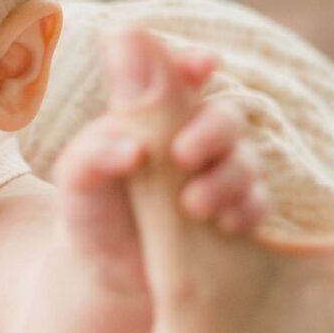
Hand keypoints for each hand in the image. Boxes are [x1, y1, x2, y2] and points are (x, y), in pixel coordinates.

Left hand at [52, 31, 269, 294]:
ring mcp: (219, 174)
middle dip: (212, 131)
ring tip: (193, 204)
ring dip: (227, 178)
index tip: (201, 64)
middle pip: (224, 116)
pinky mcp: (234, 213)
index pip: (181, 75)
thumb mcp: (76, 180)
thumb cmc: (90, 209)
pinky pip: (257, 204)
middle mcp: (193, 136)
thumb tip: (133, 149)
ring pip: (246, 160)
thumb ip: (93, 151)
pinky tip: (224, 223)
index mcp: (154, 113)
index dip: (194, 63)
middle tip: (183, 154)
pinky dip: (246, 210)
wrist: (105, 269)